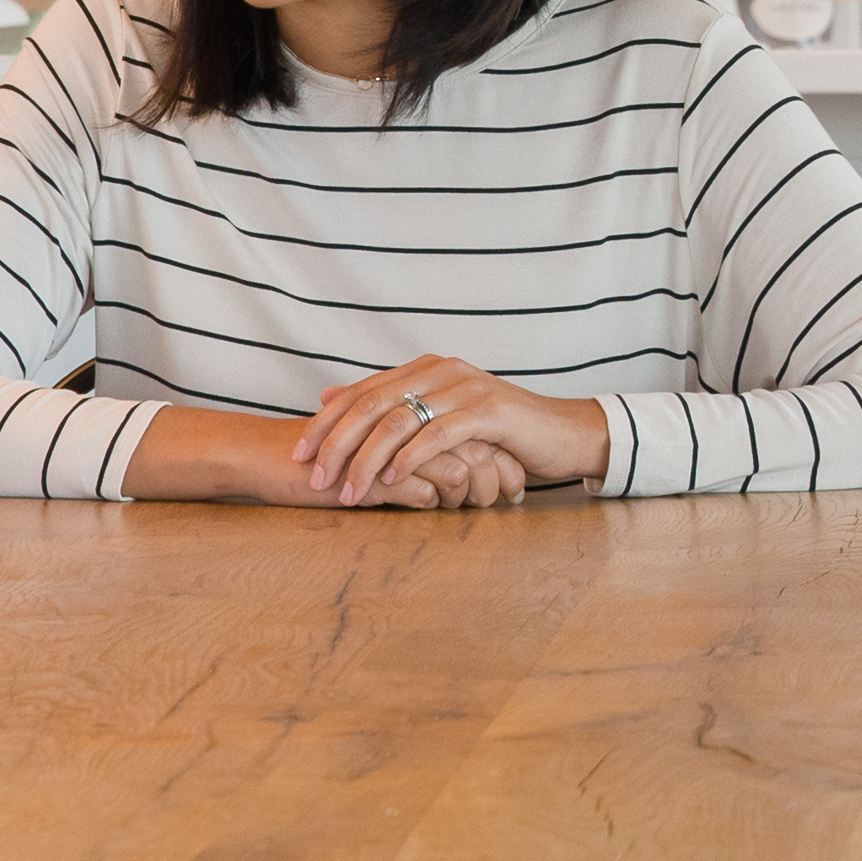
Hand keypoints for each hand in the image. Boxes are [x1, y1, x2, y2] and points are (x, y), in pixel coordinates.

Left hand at [262, 356, 604, 505]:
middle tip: (313, 476)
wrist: (563, 435)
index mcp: (424, 369)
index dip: (326, 422)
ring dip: (367, 459)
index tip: (297, 453)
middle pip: (372, 403)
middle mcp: (441, 370)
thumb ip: (391, 407)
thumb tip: (329, 396)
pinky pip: (437, 434)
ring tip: (348, 491)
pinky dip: (410, 458)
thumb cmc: (499, 434)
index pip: (362, 392)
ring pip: (399, 421)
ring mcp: (464, 388)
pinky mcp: (488, 411)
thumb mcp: (440, 418)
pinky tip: (392, 481)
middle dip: (336, 442)